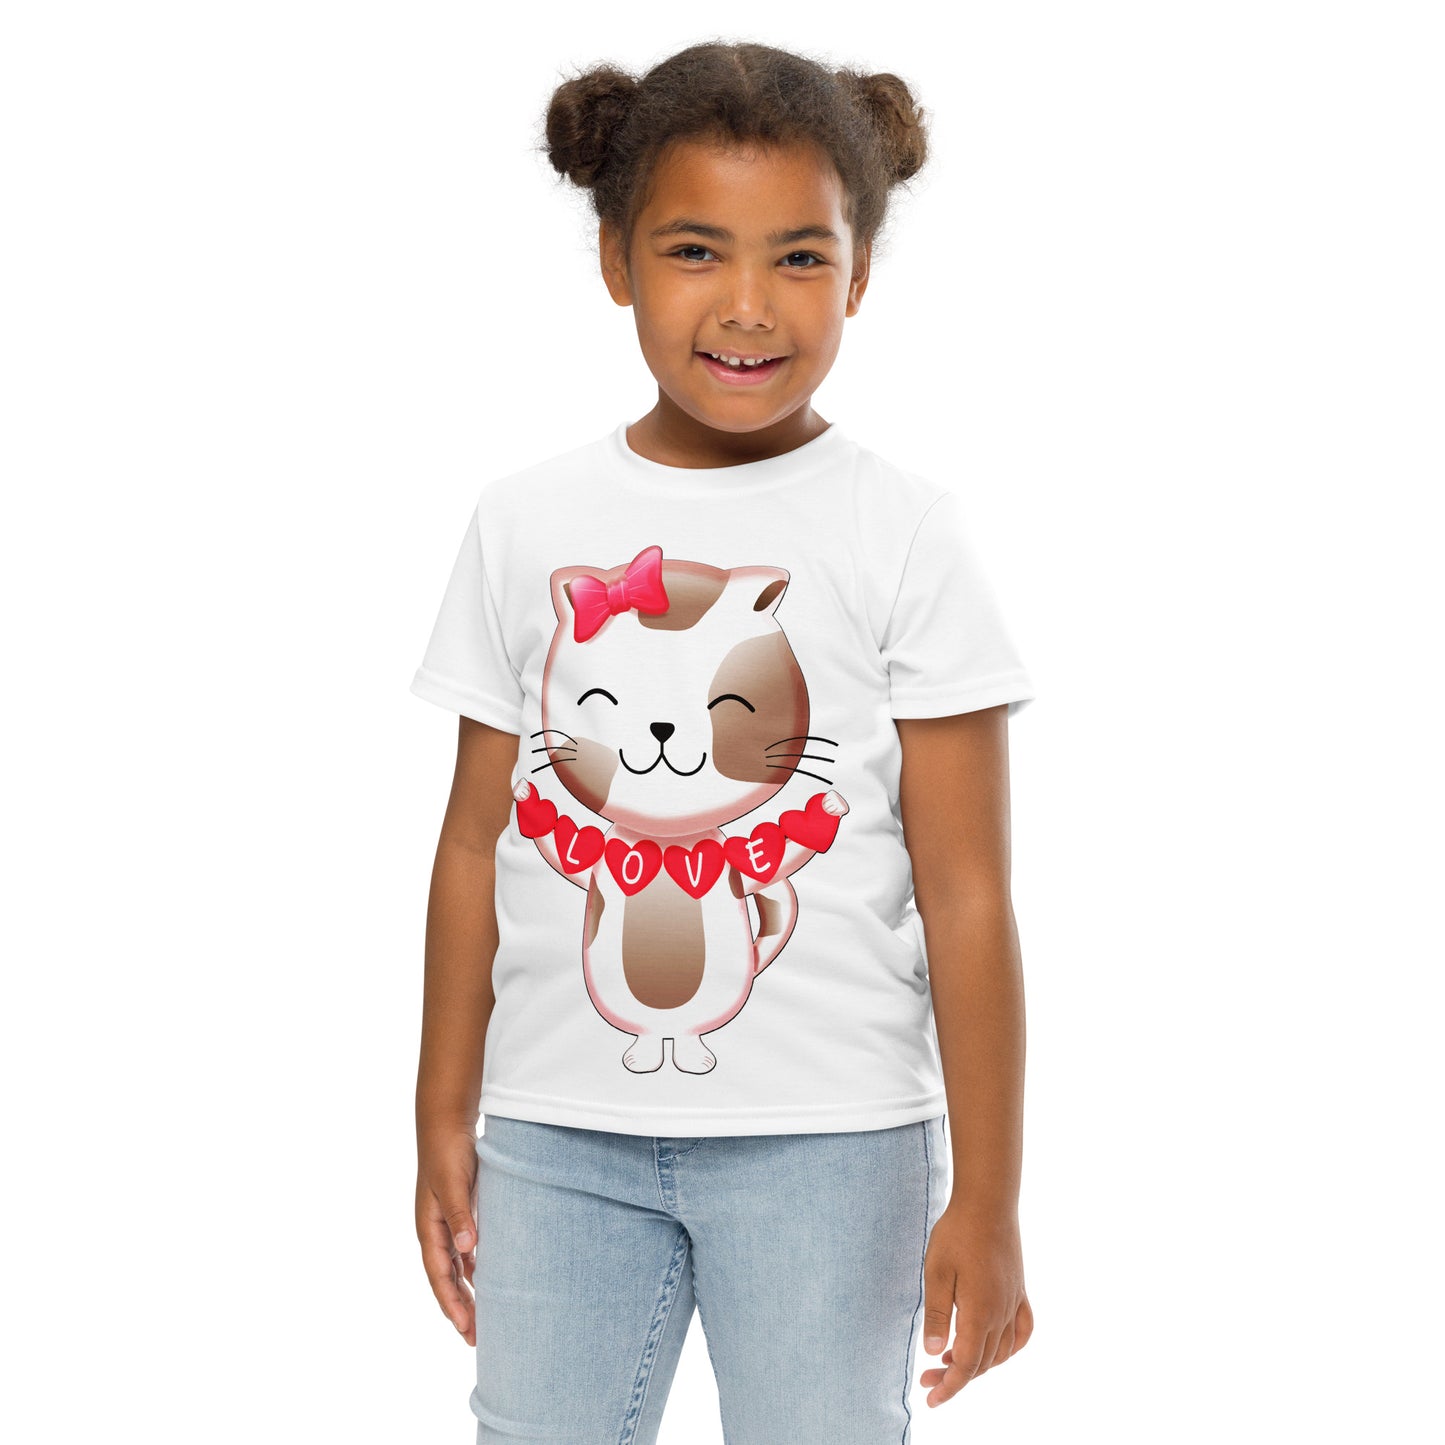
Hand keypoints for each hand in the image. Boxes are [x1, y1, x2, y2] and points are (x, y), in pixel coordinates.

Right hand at [415, 1124, 480, 1345]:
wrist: (446, 1124)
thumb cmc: (447, 1153)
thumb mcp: (453, 1184)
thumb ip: (460, 1215)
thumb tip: (467, 1249)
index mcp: (429, 1228)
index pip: (439, 1276)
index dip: (451, 1303)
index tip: (465, 1328)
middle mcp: (435, 1231)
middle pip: (446, 1279)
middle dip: (459, 1308)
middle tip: (475, 1339)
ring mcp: (446, 1223)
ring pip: (455, 1268)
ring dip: (467, 1292)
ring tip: (483, 1319)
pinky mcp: (458, 1214)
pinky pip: (464, 1251)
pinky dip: (474, 1268)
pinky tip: (488, 1279)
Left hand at [918, 1199, 1033, 1407]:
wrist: (988, 1203)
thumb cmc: (957, 1234)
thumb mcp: (936, 1272)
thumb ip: (936, 1314)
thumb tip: (933, 1353)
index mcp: (979, 1313)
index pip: (966, 1365)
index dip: (949, 1387)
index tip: (931, 1398)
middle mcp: (1001, 1314)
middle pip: (982, 1362)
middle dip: (955, 1377)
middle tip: (927, 1377)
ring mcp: (1014, 1302)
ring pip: (1001, 1352)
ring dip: (979, 1364)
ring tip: (950, 1361)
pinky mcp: (1019, 1290)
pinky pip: (1023, 1331)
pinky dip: (1011, 1348)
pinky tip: (997, 1348)